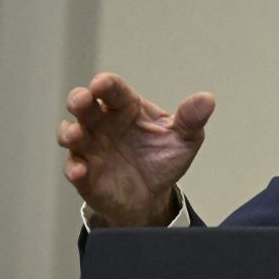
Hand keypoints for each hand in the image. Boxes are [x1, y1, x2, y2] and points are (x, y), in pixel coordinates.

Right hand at [57, 73, 214, 226]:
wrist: (153, 195)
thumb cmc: (163, 157)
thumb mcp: (185, 138)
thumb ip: (192, 118)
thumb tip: (207, 99)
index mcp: (127, 109)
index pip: (114, 91)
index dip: (105, 85)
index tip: (101, 83)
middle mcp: (104, 125)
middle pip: (84, 107)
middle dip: (79, 100)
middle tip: (82, 100)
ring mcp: (92, 149)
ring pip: (71, 135)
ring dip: (70, 133)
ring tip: (77, 134)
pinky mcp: (86, 176)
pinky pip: (74, 170)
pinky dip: (75, 169)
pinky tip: (81, 170)